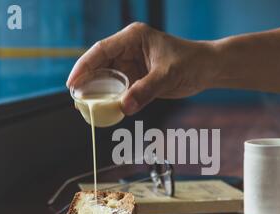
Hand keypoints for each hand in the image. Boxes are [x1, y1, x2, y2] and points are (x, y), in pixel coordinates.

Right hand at [67, 22, 215, 114]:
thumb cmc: (191, 62)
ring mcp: (132, 64)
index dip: (84, 66)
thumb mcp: (168, 75)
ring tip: (86, 107)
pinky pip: (119, 89)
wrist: (207, 69)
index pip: (101, 50)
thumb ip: (146, 90)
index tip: (73, 83)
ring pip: (107, 78)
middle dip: (87, 81)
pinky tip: (105, 109)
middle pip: (100, 64)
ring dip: (98, 92)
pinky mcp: (137, 77)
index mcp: (133, 38)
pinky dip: (111, 99)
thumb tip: (124, 107)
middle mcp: (129, 49)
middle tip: (77, 99)